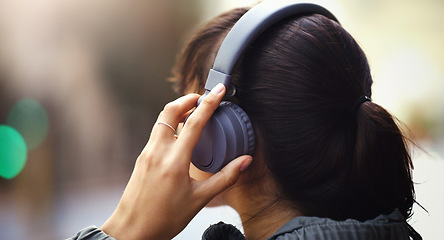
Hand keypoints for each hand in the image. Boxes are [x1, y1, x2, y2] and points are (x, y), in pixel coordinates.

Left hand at [101, 83, 252, 239]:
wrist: (132, 230)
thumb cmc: (163, 218)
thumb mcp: (199, 200)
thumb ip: (225, 178)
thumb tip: (245, 162)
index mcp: (175, 160)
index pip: (194, 122)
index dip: (209, 103)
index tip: (218, 90)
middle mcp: (158, 151)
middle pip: (170, 111)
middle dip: (187, 99)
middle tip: (201, 97)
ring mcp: (147, 153)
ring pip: (161, 120)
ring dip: (177, 110)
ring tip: (193, 112)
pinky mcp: (142, 158)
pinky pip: (157, 132)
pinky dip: (170, 125)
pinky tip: (180, 135)